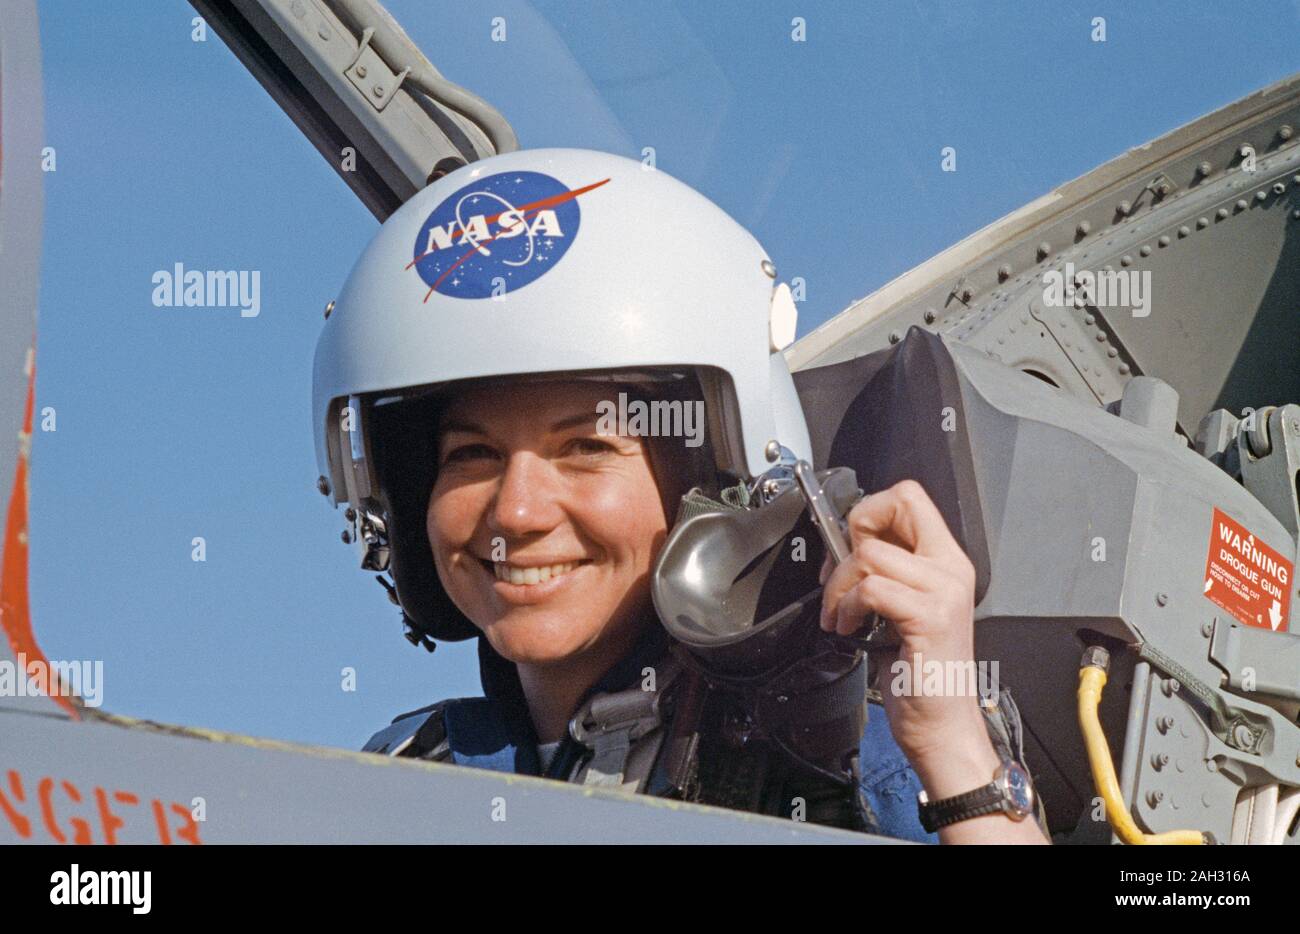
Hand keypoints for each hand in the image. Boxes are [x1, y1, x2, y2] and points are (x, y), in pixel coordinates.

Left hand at [817, 479, 984, 763]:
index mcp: (946, 561)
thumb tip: (845, 541)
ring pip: (870, 554)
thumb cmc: (919, 673)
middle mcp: (951, 568)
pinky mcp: (929, 616)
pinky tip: (848, 629)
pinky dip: (846, 607)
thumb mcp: (902, 609)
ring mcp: (943, 591)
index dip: (872, 510)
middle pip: (898, 502)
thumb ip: (887, 571)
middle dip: (854, 531)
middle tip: (841, 573)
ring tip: (840, 614)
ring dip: (839, 585)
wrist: (942, 725)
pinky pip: (871, 588)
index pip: (910, 496)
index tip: (852, 544)